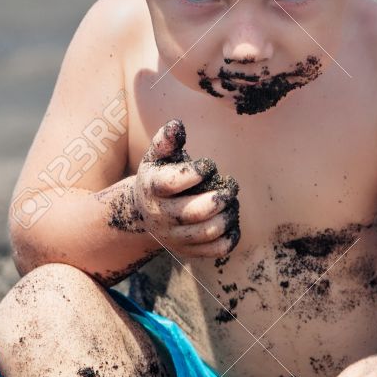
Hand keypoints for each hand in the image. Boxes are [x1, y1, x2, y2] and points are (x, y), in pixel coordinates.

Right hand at [131, 119, 239, 258]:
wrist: (143, 214)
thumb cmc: (157, 177)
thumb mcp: (156, 157)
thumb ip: (166, 141)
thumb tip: (177, 125)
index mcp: (153, 188)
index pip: (173, 183)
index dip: (197, 172)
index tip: (209, 165)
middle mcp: (162, 215)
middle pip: (195, 213)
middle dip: (220, 198)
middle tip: (231, 187)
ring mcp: (175, 236)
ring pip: (208, 232)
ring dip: (228, 216)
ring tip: (232, 202)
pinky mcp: (188, 251)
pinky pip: (215, 250)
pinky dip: (230, 237)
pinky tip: (232, 222)